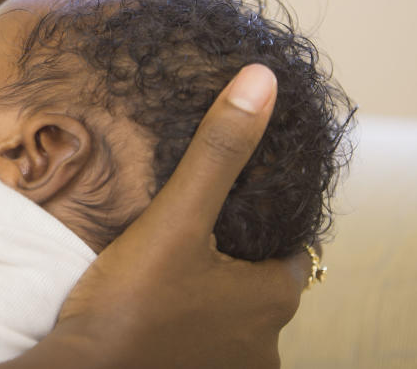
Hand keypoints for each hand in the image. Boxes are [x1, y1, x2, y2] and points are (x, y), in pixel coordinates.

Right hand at [6, 64, 309, 368]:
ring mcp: (229, 367)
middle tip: (192, 226)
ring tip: (167, 261)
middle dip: (230, 256)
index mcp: (271, 297)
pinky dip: (184, 322)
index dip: (265, 220)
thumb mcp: (175, 218)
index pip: (291, 248)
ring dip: (205, 293)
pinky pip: (200, 341)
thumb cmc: (131, 303)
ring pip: (228, 317)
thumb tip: (261, 82)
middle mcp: (264, 342)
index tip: (231, 200)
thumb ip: (218, 151)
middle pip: (257, 283)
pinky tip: (151, 304)